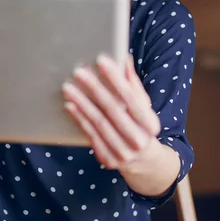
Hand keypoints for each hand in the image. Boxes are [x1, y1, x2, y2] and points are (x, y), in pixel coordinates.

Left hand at [62, 54, 159, 169]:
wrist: (144, 161)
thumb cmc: (140, 126)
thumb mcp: (144, 107)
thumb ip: (133, 84)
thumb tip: (124, 59)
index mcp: (150, 124)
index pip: (131, 97)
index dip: (115, 79)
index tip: (101, 61)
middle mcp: (138, 140)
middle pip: (113, 110)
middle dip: (94, 88)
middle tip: (79, 72)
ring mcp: (123, 153)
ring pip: (98, 122)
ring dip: (82, 103)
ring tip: (68, 87)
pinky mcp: (108, 159)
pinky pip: (90, 135)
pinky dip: (79, 119)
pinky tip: (70, 106)